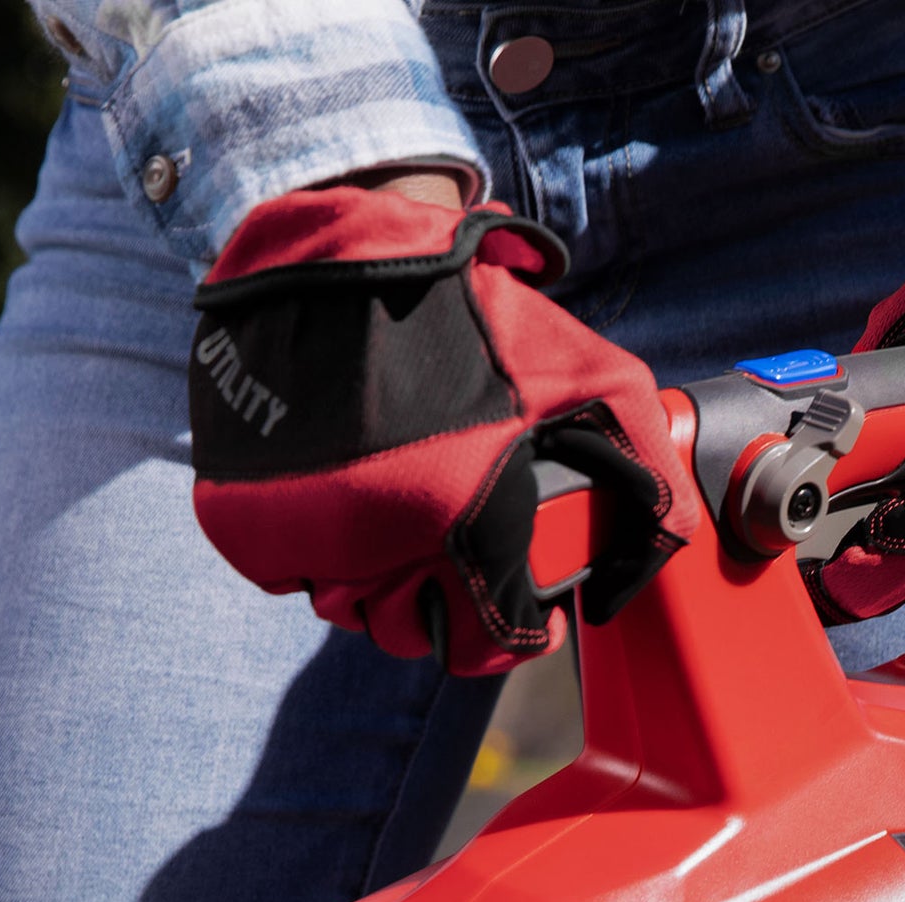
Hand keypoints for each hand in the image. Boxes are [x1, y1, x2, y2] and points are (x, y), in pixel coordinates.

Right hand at [188, 182, 697, 672]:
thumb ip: (648, 473)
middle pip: (414, 634)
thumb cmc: (479, 316)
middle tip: (476, 567)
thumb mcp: (595, 379)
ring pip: (349, 609)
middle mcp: (368, 545)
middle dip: (455, 612)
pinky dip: (324, 553)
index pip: (485, 645)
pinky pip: (292, 569)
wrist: (346, 252)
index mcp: (456, 528)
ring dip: (388, 587)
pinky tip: (360, 503)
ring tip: (420, 528)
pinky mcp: (242, 512)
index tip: (533, 616)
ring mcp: (298, 533)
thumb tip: (662, 551)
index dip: (518, 636)